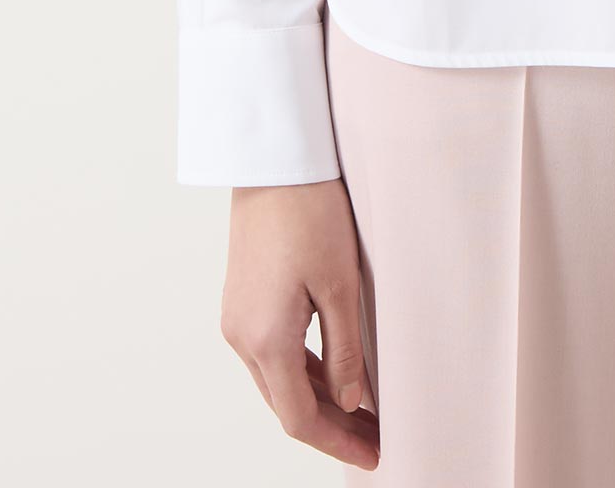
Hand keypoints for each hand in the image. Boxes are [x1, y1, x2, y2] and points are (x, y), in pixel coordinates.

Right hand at [221, 180, 379, 469]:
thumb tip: (353, 400)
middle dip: (331, 427)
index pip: (299, 418)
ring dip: (317, 400)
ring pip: (277, 381)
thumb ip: (345, 349)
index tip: (374, 454)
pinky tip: (334, 374)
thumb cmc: (310, 211)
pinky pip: (272, 353)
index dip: (337, 443)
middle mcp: (242, 337)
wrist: (273, 160)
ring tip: (364, 412)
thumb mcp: (341, 283)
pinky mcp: (243, 301)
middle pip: (286, 405)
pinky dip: (303, 372)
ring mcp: (237, 319)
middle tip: (377, 438)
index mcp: (265, 339)